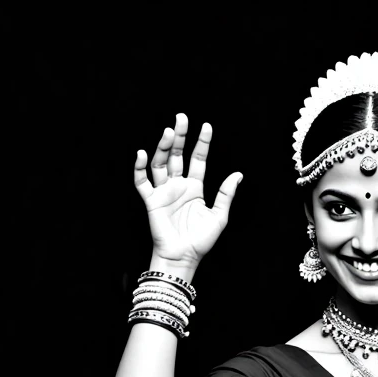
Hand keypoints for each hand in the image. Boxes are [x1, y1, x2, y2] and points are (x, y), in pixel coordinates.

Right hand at [133, 113, 241, 267]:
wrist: (184, 257)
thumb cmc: (201, 240)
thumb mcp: (219, 216)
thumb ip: (226, 194)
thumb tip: (238, 174)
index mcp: (195, 188)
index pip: (198, 159)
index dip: (202, 143)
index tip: (206, 126)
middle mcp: (178, 186)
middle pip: (178, 156)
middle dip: (180, 137)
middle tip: (181, 117)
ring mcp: (164, 192)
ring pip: (161, 163)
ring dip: (163, 147)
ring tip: (168, 132)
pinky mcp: (151, 201)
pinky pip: (142, 182)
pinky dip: (139, 168)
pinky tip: (142, 153)